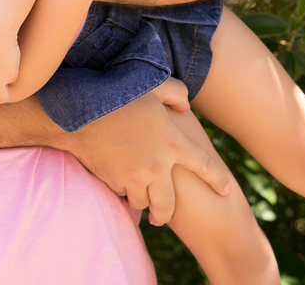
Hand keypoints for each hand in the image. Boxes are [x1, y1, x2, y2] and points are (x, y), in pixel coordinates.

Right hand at [55, 79, 231, 224]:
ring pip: (142, 201)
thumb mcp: (152, 86)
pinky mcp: (113, 179)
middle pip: (168, 202)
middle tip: (161, 217)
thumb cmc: (117, 93)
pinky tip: (117, 183)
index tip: (225, 189)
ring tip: (137, 200)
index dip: (217, 179)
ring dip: (141, 201)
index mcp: (173, 142)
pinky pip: (120, 192)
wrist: (79, 110)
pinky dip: (120, 190)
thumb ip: (175, 93)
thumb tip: (185, 107)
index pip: (205, 166)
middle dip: (165, 213)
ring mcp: (134, 176)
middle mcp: (157, 165)